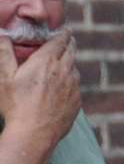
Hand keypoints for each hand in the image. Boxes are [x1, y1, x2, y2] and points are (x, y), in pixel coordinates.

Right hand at [0, 32, 80, 156]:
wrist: (34, 134)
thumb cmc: (15, 105)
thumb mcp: (3, 77)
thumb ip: (4, 53)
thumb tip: (3, 36)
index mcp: (47, 61)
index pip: (60, 40)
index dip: (62, 34)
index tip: (64, 30)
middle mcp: (65, 71)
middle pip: (71, 51)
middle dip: (69, 43)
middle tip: (66, 40)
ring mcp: (73, 86)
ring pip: (74, 68)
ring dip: (69, 62)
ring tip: (63, 62)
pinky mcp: (77, 101)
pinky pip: (75, 86)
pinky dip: (70, 81)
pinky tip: (63, 85)